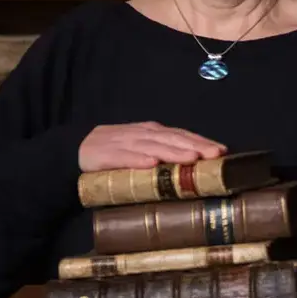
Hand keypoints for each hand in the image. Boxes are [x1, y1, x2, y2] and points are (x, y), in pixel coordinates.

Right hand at [78, 121, 224, 172]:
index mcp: (152, 132)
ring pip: (152, 146)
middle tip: (214, 155)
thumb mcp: (141, 149)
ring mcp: (123, 143)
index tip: (221, 150)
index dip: (201, 141)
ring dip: (173, 151)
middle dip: (194, 146)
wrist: (75, 151)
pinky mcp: (105, 155)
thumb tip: (196, 164)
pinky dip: (138, 159)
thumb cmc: (115, 153)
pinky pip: (124, 157)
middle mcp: (141, 135)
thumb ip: (163, 153)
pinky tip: (151, 163)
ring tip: (191, 158)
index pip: (181, 134)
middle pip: (172, 138)